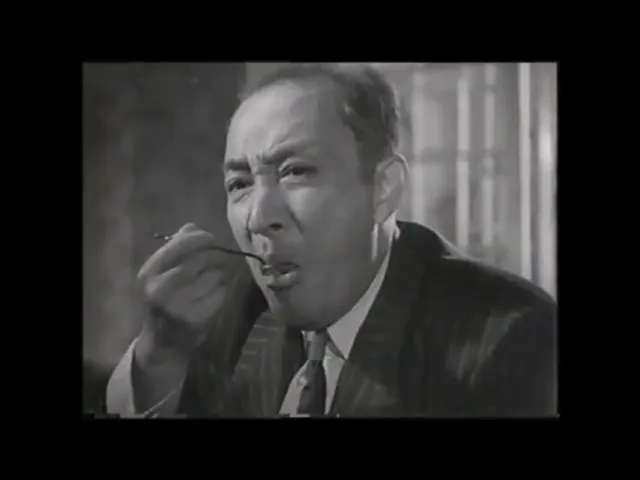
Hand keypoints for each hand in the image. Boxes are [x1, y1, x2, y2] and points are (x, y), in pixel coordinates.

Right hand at [137, 223, 228, 354]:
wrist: (163, 342)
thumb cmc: (164, 300)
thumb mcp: (160, 274)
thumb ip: (176, 248)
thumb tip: (193, 227)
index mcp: (149, 272)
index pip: (180, 245)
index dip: (200, 238)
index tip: (211, 238)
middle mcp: (160, 288)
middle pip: (202, 259)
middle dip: (212, 258)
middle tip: (213, 263)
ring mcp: (178, 306)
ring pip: (215, 276)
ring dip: (218, 277)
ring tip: (208, 285)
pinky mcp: (196, 319)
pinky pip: (221, 293)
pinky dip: (221, 292)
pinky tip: (210, 298)